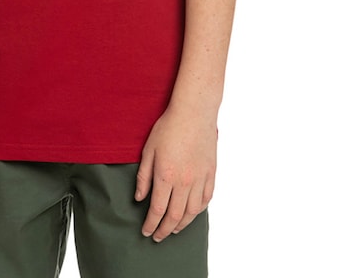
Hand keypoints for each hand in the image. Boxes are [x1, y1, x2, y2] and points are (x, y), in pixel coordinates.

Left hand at [135, 107, 216, 241]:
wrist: (193, 113)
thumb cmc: (168, 127)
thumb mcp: (148, 150)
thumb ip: (144, 177)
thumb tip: (139, 198)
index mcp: (166, 176)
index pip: (157, 210)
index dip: (151, 225)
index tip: (146, 232)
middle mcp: (184, 182)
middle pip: (175, 216)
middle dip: (165, 230)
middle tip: (158, 236)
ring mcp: (200, 179)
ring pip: (192, 212)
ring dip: (182, 224)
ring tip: (174, 229)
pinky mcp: (211, 173)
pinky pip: (206, 199)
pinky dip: (198, 210)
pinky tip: (192, 213)